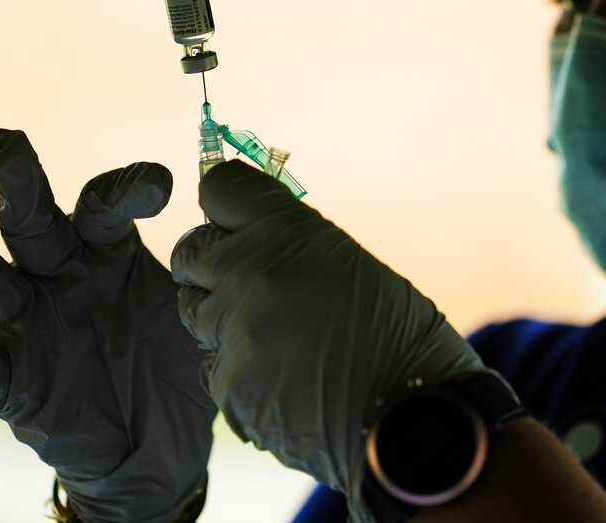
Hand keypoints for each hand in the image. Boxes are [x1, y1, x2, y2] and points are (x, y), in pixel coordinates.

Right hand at [0, 129, 215, 522]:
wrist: (157, 442)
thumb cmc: (172, 360)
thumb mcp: (197, 309)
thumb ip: (208, 267)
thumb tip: (240, 223)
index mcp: (106, 250)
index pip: (105, 203)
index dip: (127, 188)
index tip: (160, 187)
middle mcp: (59, 275)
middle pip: (31, 220)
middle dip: (20, 182)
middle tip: (5, 143)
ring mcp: (29, 323)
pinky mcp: (9, 377)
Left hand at [171, 160, 496, 521]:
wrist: (415, 416)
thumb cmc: (396, 336)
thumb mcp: (348, 263)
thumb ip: (288, 243)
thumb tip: (246, 234)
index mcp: (286, 231)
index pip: (219, 190)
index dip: (226, 208)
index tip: (234, 223)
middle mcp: (250, 272)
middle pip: (190, 251)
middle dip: (210, 264)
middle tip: (243, 282)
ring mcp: (234, 331)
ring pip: (195, 311)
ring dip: (224, 318)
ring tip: (277, 336)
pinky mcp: (227, 384)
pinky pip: (214, 365)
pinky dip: (241, 371)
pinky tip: (285, 379)